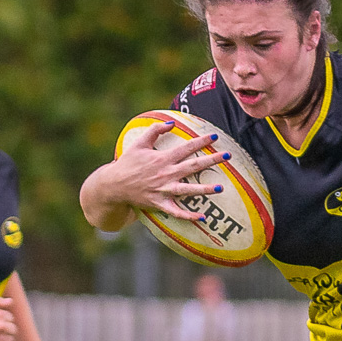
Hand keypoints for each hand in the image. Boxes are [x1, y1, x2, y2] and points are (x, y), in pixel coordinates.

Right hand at [96, 120, 232, 222]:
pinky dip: (188, 216)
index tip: (215, 136)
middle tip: (228, 156)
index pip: (186, 148)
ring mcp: (164, 190)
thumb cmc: (127, 163)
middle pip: (193, 166)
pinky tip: (202, 217)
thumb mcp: (139, 143)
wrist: (114, 185)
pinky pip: (176, 212)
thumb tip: (172, 123)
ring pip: (188, 190)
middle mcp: (166, 174)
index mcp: (162, 158)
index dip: (201, 141)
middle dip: (212, 160)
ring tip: (221, 188)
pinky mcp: (160, 204)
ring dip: (205, 189)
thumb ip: (155, 130)